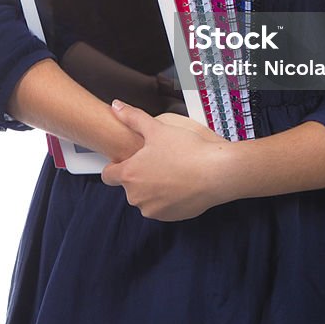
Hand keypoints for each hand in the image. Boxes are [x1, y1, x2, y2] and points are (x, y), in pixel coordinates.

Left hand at [100, 100, 230, 221]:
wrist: (216, 173)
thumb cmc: (186, 151)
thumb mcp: (157, 128)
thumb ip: (132, 117)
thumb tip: (116, 106)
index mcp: (130, 175)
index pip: (108, 175)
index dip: (116, 165)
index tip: (127, 159)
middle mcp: (137, 197)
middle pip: (130, 186)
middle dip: (140, 174)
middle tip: (158, 159)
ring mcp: (154, 210)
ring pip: (146, 197)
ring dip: (153, 187)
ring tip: (172, 169)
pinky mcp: (170, 217)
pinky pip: (163, 206)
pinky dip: (169, 197)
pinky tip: (181, 182)